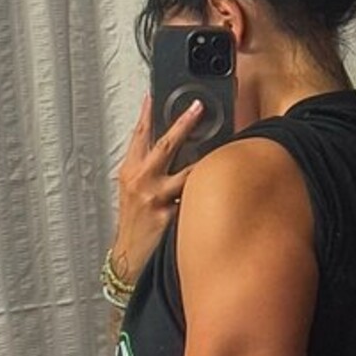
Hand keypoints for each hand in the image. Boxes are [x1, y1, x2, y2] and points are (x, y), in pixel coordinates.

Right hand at [110, 94, 204, 288]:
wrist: (129, 260)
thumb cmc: (135, 225)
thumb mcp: (133, 192)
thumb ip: (150, 171)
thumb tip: (173, 150)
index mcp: (131, 172)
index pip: (139, 136)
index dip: (146, 114)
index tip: (153, 95)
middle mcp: (142, 181)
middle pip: (165, 144)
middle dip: (183, 123)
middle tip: (198, 107)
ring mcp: (156, 198)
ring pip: (189, 171)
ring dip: (207, 162)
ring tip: (226, 149)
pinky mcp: (170, 216)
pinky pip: (197, 198)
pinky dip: (209, 194)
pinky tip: (223, 191)